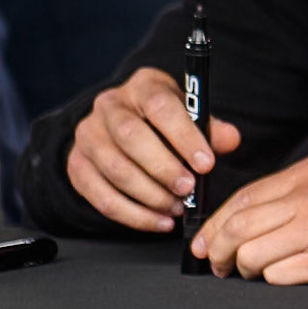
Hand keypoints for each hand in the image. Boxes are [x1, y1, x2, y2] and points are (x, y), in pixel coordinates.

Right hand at [67, 67, 241, 232]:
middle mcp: (109, 106)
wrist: (121, 125)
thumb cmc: (164, 121)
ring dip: (150, 196)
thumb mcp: (190, 114)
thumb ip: (211, 127)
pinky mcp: (77, 166)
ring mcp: (88, 136)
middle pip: (131, 138)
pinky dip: (133, 215)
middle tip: (188, 189)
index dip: (184, 136)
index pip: (160, 106)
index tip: (206, 163)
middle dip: (164, 169)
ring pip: (114, 170)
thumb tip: (230, 140)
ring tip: (177, 208)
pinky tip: (159, 222)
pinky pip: (101, 197)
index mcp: (143, 86)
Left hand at [190, 153, 307, 284]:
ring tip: (252, 273)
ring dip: (244, 269)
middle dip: (217, 251)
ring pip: (252, 254)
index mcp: (306, 174)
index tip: (205, 242)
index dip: (215, 224)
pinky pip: (278, 276)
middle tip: (217, 265)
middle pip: (238, 227)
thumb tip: (244, 215)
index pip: (243, 198)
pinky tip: (283, 276)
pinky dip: (272, 280)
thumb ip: (292, 190)